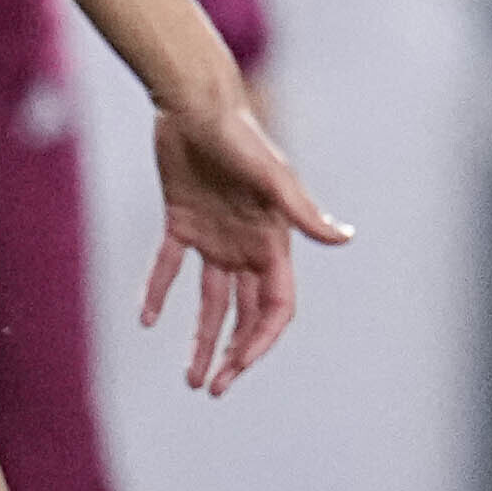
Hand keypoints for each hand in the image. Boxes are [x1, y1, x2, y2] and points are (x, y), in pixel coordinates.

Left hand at [136, 84, 351, 393]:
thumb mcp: (271, 175)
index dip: (260, 342)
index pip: (275, 307)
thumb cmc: (238, 135)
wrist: (194, 101)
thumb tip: (345, 239)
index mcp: (273, 242)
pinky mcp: (182, 221)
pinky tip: (146, 320)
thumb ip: (302, 211)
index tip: (237, 368)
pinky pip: (170, 268)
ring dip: (202, 340)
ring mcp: (215, 236)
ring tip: (190, 379)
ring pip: (211, 302)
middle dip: (233, 354)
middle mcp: (247, 245)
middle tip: (212, 388)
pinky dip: (158, 293)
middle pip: (245, 314)